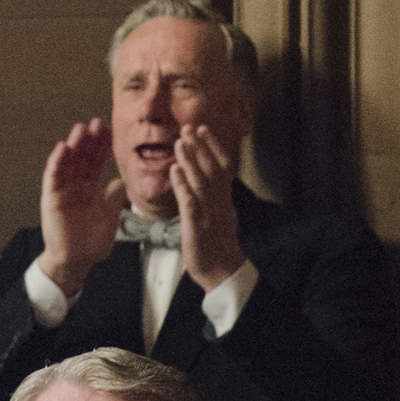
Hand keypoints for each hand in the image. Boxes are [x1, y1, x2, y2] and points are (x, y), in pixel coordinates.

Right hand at [36, 118, 121, 298]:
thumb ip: (115, 198)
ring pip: (68, 163)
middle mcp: (76, 186)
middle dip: (89, 140)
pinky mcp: (51, 198)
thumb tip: (122, 181)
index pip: (96, 163)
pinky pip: (53, 177)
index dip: (101, 147)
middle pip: (82, 158)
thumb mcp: (110, 217)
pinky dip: (56, 162)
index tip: (108, 130)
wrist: (76, 261)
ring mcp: (63, 191)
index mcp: (90, 189)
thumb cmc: (92, 243)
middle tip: (96, 122)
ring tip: (80, 129)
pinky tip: (62, 148)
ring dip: (73, 145)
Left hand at [171, 122, 246, 290]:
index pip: (222, 168)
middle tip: (189, 127)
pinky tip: (175, 170)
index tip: (203, 129)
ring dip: (191, 160)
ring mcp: (210, 214)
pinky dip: (182, 185)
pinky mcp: (197, 226)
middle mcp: (219, 204)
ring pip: (202, 182)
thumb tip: (207, 181)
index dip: (213, 147)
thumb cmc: (218, 247)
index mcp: (225, 201)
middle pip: (212, 170)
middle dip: (201, 147)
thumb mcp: (220, 218)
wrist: (223, 273)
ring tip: (180, 142)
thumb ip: (214, 199)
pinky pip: (190, 202)